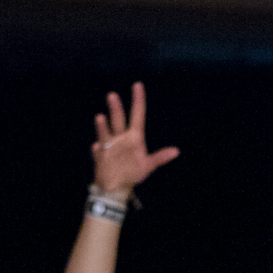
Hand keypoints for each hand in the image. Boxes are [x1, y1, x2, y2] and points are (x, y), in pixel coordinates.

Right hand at [91, 82, 179, 196]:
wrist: (116, 187)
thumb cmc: (133, 174)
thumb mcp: (147, 166)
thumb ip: (159, 158)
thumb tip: (176, 151)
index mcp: (134, 138)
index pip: (137, 115)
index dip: (138, 101)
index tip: (137, 85)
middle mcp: (120, 138)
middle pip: (118, 120)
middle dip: (115, 108)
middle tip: (113, 95)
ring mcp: (109, 146)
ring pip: (106, 132)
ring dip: (103, 125)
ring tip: (100, 117)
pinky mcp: (100, 156)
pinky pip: (98, 152)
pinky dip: (97, 150)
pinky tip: (97, 147)